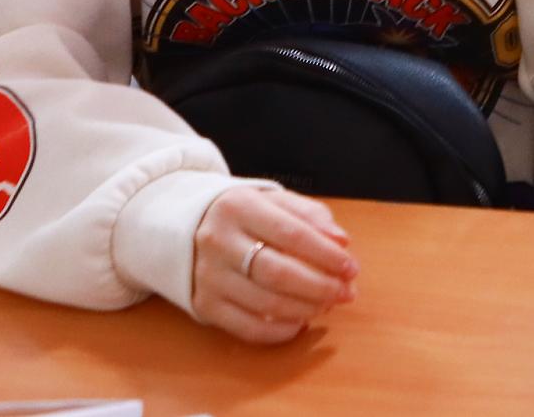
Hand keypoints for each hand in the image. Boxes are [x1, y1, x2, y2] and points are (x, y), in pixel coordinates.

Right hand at [191, 186, 357, 344]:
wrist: (183, 227)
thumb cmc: (245, 215)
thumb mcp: (275, 201)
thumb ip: (311, 216)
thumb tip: (340, 241)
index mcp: (239, 207)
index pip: (292, 234)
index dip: (327, 255)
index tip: (350, 267)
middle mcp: (218, 242)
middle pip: (278, 273)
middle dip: (320, 286)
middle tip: (346, 292)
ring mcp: (208, 276)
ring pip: (264, 303)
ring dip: (305, 309)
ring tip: (328, 305)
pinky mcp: (203, 306)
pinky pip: (246, 327)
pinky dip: (279, 331)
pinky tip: (301, 322)